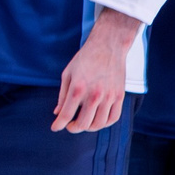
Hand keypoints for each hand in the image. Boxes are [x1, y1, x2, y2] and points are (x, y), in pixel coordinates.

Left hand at [54, 7, 139, 132]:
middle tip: (69, 125)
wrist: (108, 46)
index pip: (66, 115)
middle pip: (82, 124)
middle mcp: (94, 95)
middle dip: (72, 128)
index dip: (58, 125)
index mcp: (78, 89)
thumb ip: (62, 95)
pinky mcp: (120, 96)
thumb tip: (57, 113)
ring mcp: (109, 97)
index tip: (55, 128)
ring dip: (88, 128)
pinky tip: (97, 120)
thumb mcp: (67, 74)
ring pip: (98, 124)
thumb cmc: (84, 59)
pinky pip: (113, 118)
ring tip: (82, 123)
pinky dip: (104, 124)